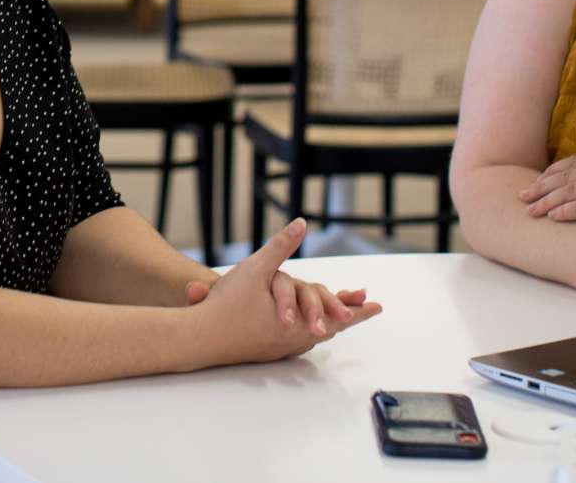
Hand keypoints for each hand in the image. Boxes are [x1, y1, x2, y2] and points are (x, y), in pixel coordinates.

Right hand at [194, 218, 381, 362]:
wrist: (198, 338)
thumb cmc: (227, 304)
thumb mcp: (257, 268)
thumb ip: (281, 246)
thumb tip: (301, 223)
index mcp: (297, 322)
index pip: (336, 314)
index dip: (357, 308)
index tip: (376, 305)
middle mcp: (293, 339)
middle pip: (329, 327)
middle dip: (347, 314)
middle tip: (366, 308)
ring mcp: (280, 348)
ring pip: (312, 336)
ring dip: (327, 322)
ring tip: (339, 317)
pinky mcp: (267, 351)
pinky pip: (296, 341)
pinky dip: (308, 330)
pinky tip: (305, 328)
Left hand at [520, 155, 575, 237]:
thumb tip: (568, 190)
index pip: (572, 163)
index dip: (550, 173)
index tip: (534, 184)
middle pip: (567, 175)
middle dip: (541, 187)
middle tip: (523, 198)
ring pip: (571, 189)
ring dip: (548, 201)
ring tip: (532, 211)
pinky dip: (566, 211)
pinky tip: (554, 218)